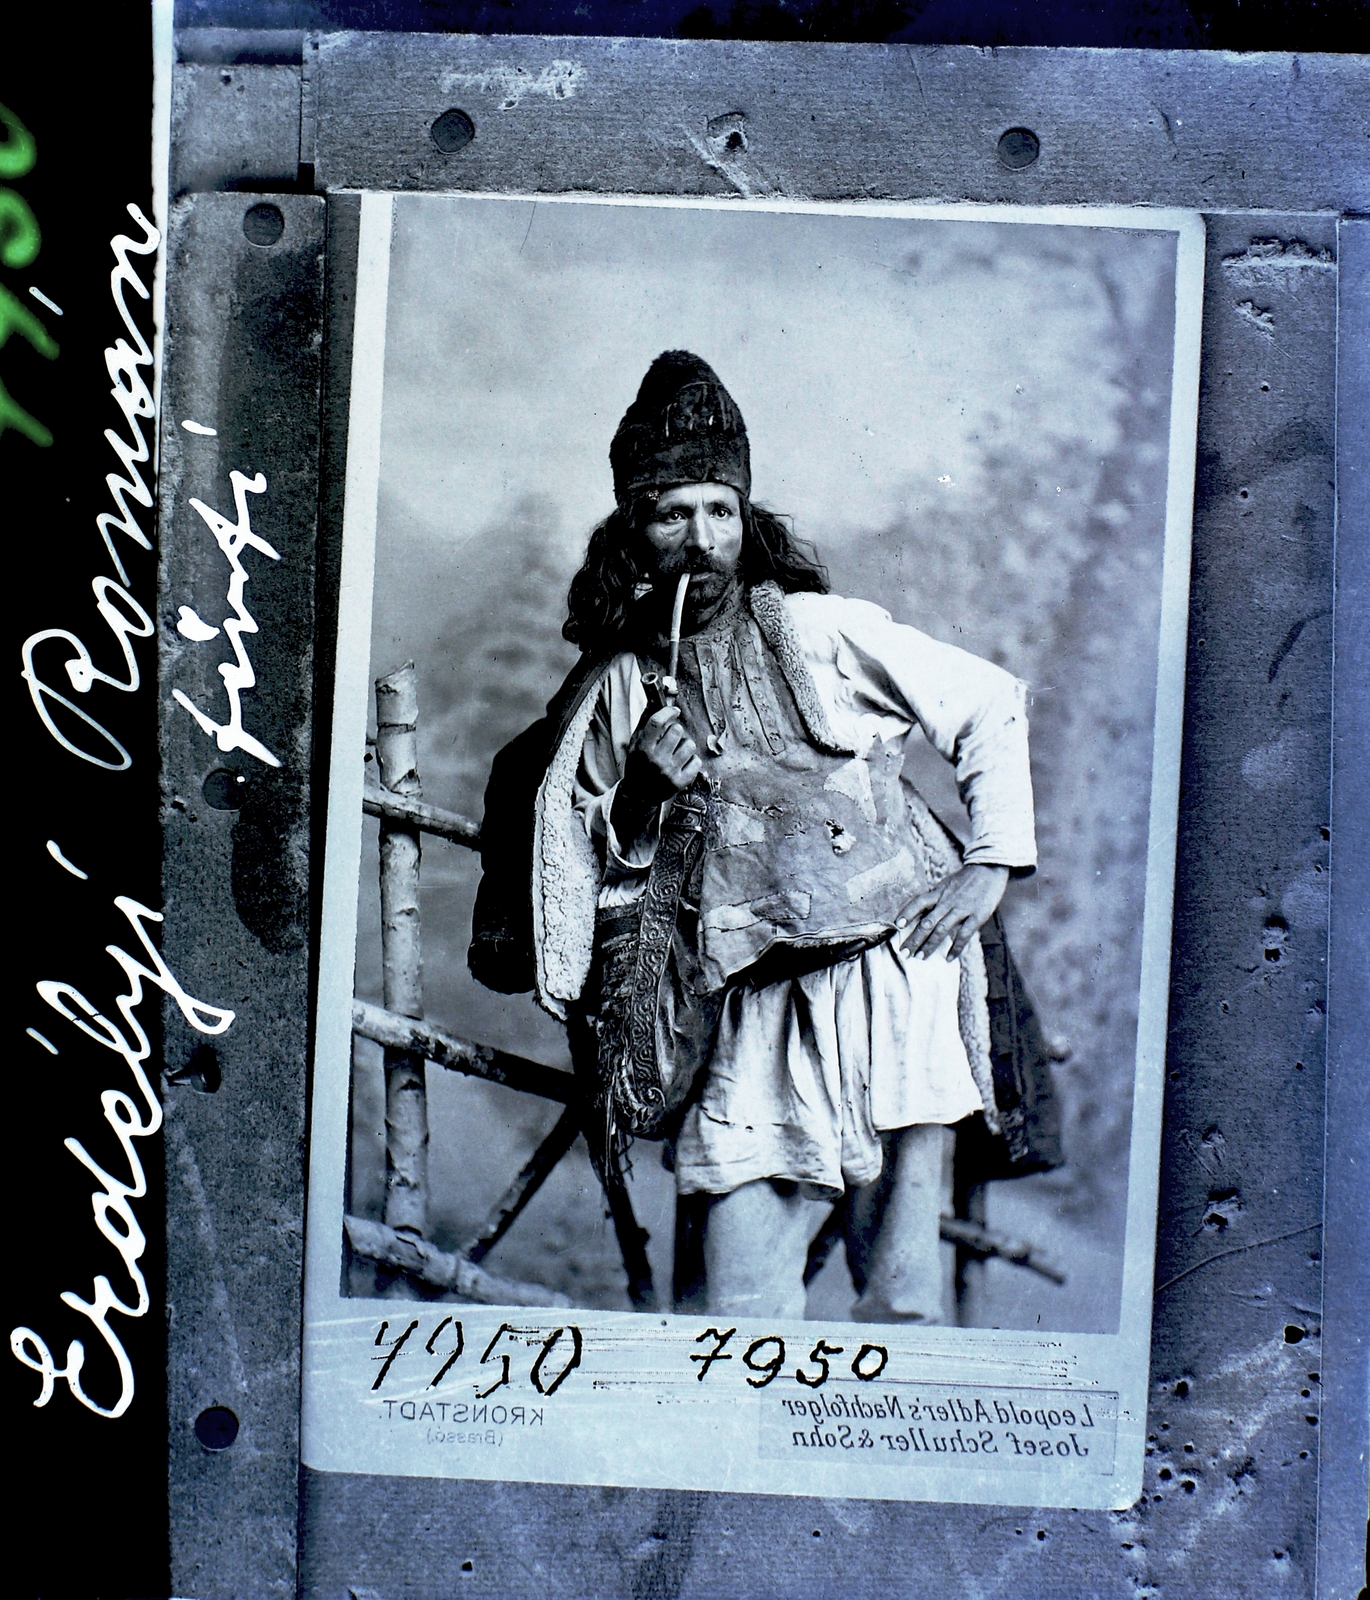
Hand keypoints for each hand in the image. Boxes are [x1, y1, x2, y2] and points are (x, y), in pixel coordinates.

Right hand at [613, 706, 701, 838]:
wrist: (639, 795)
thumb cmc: (638, 765)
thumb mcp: (635, 744)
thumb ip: (645, 723)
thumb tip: (655, 701)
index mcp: (642, 749)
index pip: (657, 722)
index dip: (668, 712)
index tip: (674, 711)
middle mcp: (656, 760)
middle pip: (677, 731)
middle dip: (675, 731)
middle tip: (670, 739)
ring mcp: (669, 772)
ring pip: (689, 745)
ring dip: (684, 746)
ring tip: (675, 753)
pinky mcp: (680, 782)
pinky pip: (696, 761)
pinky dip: (691, 761)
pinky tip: (681, 764)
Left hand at [894, 863, 1008, 960]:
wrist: (989, 869)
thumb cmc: (965, 880)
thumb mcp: (946, 885)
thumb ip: (935, 899)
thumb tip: (920, 915)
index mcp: (939, 892)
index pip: (919, 902)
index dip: (908, 913)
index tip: (898, 925)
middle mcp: (947, 901)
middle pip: (927, 922)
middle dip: (915, 938)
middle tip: (904, 952)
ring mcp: (962, 909)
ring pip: (942, 929)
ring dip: (930, 945)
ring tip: (920, 956)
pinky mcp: (977, 916)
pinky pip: (964, 935)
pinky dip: (955, 948)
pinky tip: (948, 958)